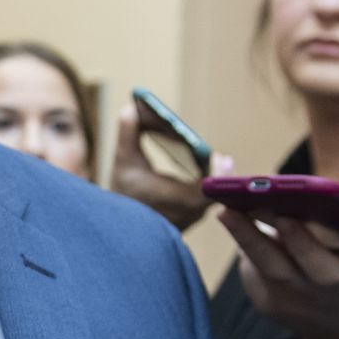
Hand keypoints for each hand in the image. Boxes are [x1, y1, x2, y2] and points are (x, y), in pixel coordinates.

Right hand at [110, 101, 229, 230]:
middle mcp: (193, 212)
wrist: (118, 231)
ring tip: (212, 160)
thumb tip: (132, 107)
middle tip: (219, 156)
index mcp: (182, 198)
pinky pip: (207, 198)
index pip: (213, 184)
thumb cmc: (122, 199)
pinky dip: (206, 185)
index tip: (219, 156)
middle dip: (216, 168)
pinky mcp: (192, 218)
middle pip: (217, 186)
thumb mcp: (123, 162)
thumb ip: (129, 133)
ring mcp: (194, 217)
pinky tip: (201, 172)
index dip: (219, 170)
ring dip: (213, 176)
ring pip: (214, 193)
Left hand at [220, 209, 338, 338]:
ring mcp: (280, 297)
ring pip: (253, 261)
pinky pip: (246, 260)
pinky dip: (236, 231)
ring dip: (237, 228)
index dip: (301, 243)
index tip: (286, 216)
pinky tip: (225, 196)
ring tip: (220, 189)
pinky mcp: (262, 296)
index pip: (317, 266)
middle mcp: (305, 294)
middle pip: (272, 262)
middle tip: (230, 200)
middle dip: (251, 232)